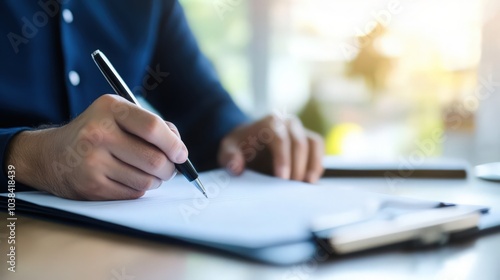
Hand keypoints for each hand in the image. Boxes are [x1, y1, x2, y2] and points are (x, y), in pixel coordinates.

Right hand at [6, 94, 186, 199]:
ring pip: (147, 180)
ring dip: (156, 180)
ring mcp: (93, 162)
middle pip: (154, 159)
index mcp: (110, 109)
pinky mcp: (92, 186)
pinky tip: (130, 179)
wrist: (51, 155)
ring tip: (149, 173)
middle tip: (169, 168)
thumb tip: (180, 148)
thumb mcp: (118, 115)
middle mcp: (98, 133)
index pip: (153, 128)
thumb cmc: (96, 133)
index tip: (181, 154)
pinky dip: (140, 189)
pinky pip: (133, 193)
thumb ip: (152, 125)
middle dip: (170, 168)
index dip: (174, 144)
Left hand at [217, 114, 323, 182]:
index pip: (280, 138)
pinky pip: (318, 149)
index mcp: (269, 122)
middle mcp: (288, 123)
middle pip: (299, 142)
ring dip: (313, 163)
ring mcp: (300, 130)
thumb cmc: (240, 145)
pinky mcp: (309, 140)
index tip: (282, 178)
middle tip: (293, 186)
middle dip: (298, 165)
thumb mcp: (228, 149)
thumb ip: (229, 157)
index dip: (283, 158)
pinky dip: (317, 164)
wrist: (249, 140)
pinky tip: (310, 181)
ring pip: (314, 143)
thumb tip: (236, 167)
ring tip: (307, 183)